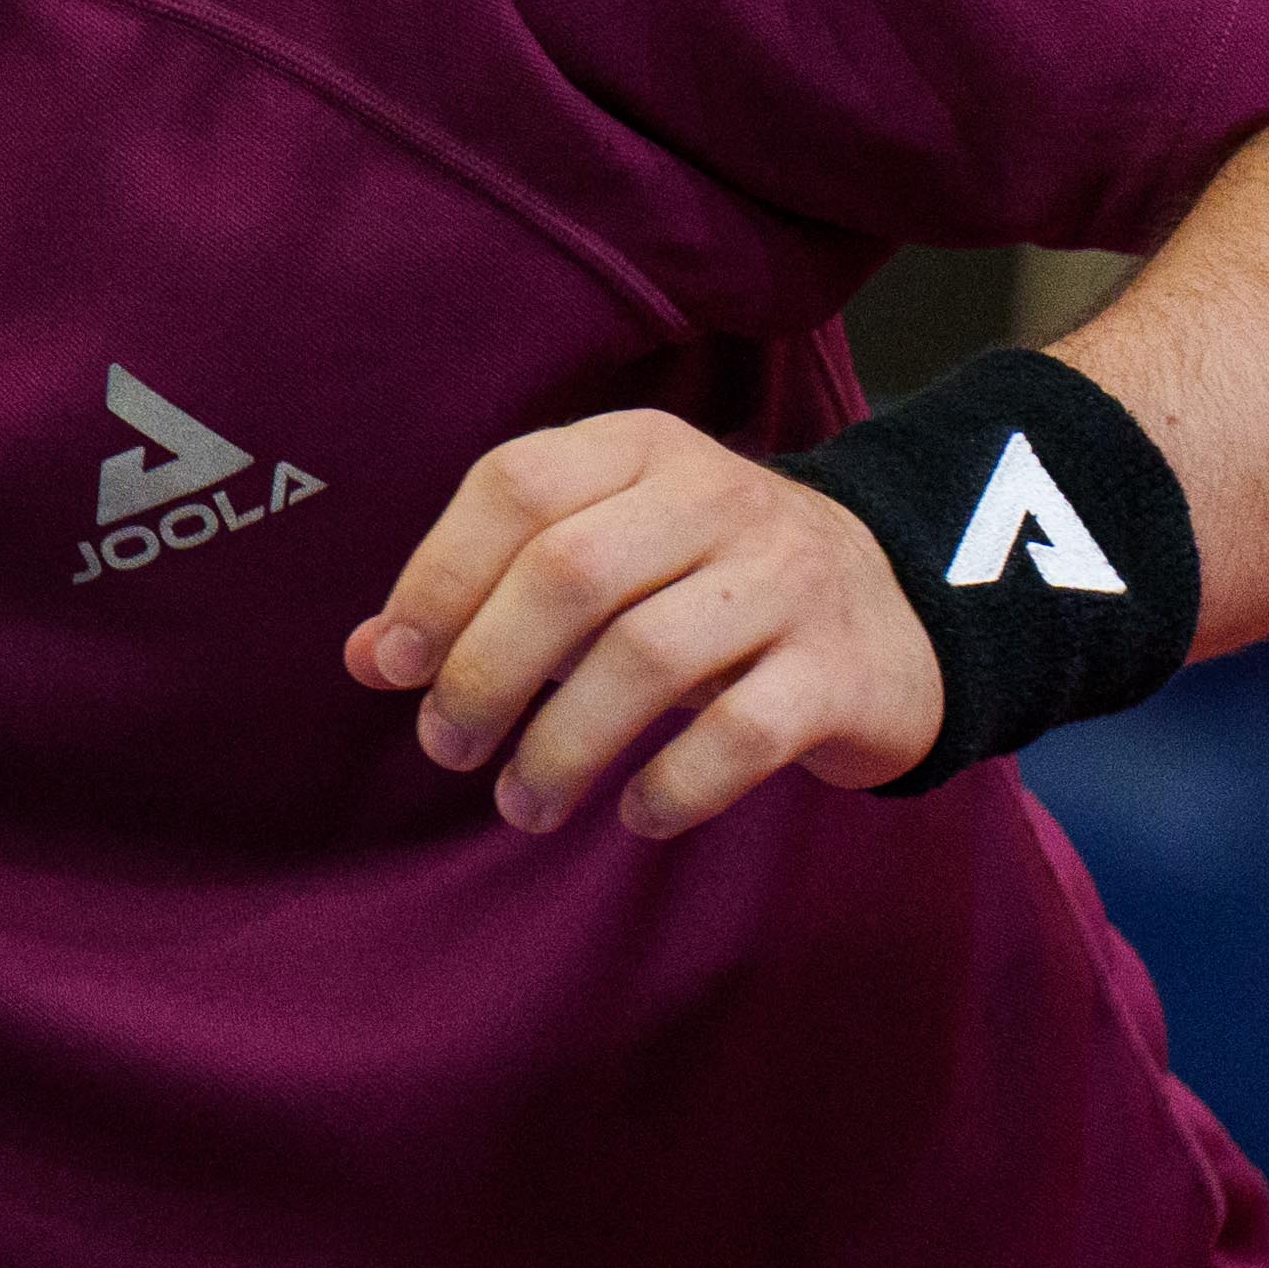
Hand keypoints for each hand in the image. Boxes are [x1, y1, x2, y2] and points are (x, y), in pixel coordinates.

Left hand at [344, 410, 943, 841]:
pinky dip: (673, 784)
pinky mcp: (841, 670)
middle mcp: (719, 498)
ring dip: (563, 747)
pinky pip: (741, 733)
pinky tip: (634, 815)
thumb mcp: (603, 562)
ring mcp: (789, 580)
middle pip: (571, 575)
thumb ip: (485, 597)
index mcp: (641, 452)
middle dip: (485, 674)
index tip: (395, 665)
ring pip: (648, 657)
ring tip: (521, 804)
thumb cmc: (706, 588)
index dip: (439, 577)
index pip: (516, 486)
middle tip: (449, 749)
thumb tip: (369, 657)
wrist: (899, 611)